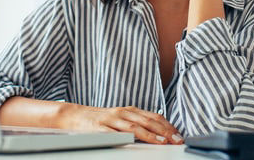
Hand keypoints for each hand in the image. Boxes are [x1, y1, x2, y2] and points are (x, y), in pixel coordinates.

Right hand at [60, 104, 183, 144]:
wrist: (75, 116)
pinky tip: (134, 142)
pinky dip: (125, 138)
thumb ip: (138, 121)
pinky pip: (114, 134)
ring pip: (134, 127)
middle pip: (147, 121)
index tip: (179, 135)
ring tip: (162, 142)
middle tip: (176, 140)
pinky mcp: (99, 129)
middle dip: (164, 131)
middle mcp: (122, 113)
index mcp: (130, 110)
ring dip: (150, 135)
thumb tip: (160, 128)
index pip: (153, 117)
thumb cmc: (101, 119)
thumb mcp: (122, 117)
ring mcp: (111, 120)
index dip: (168, 126)